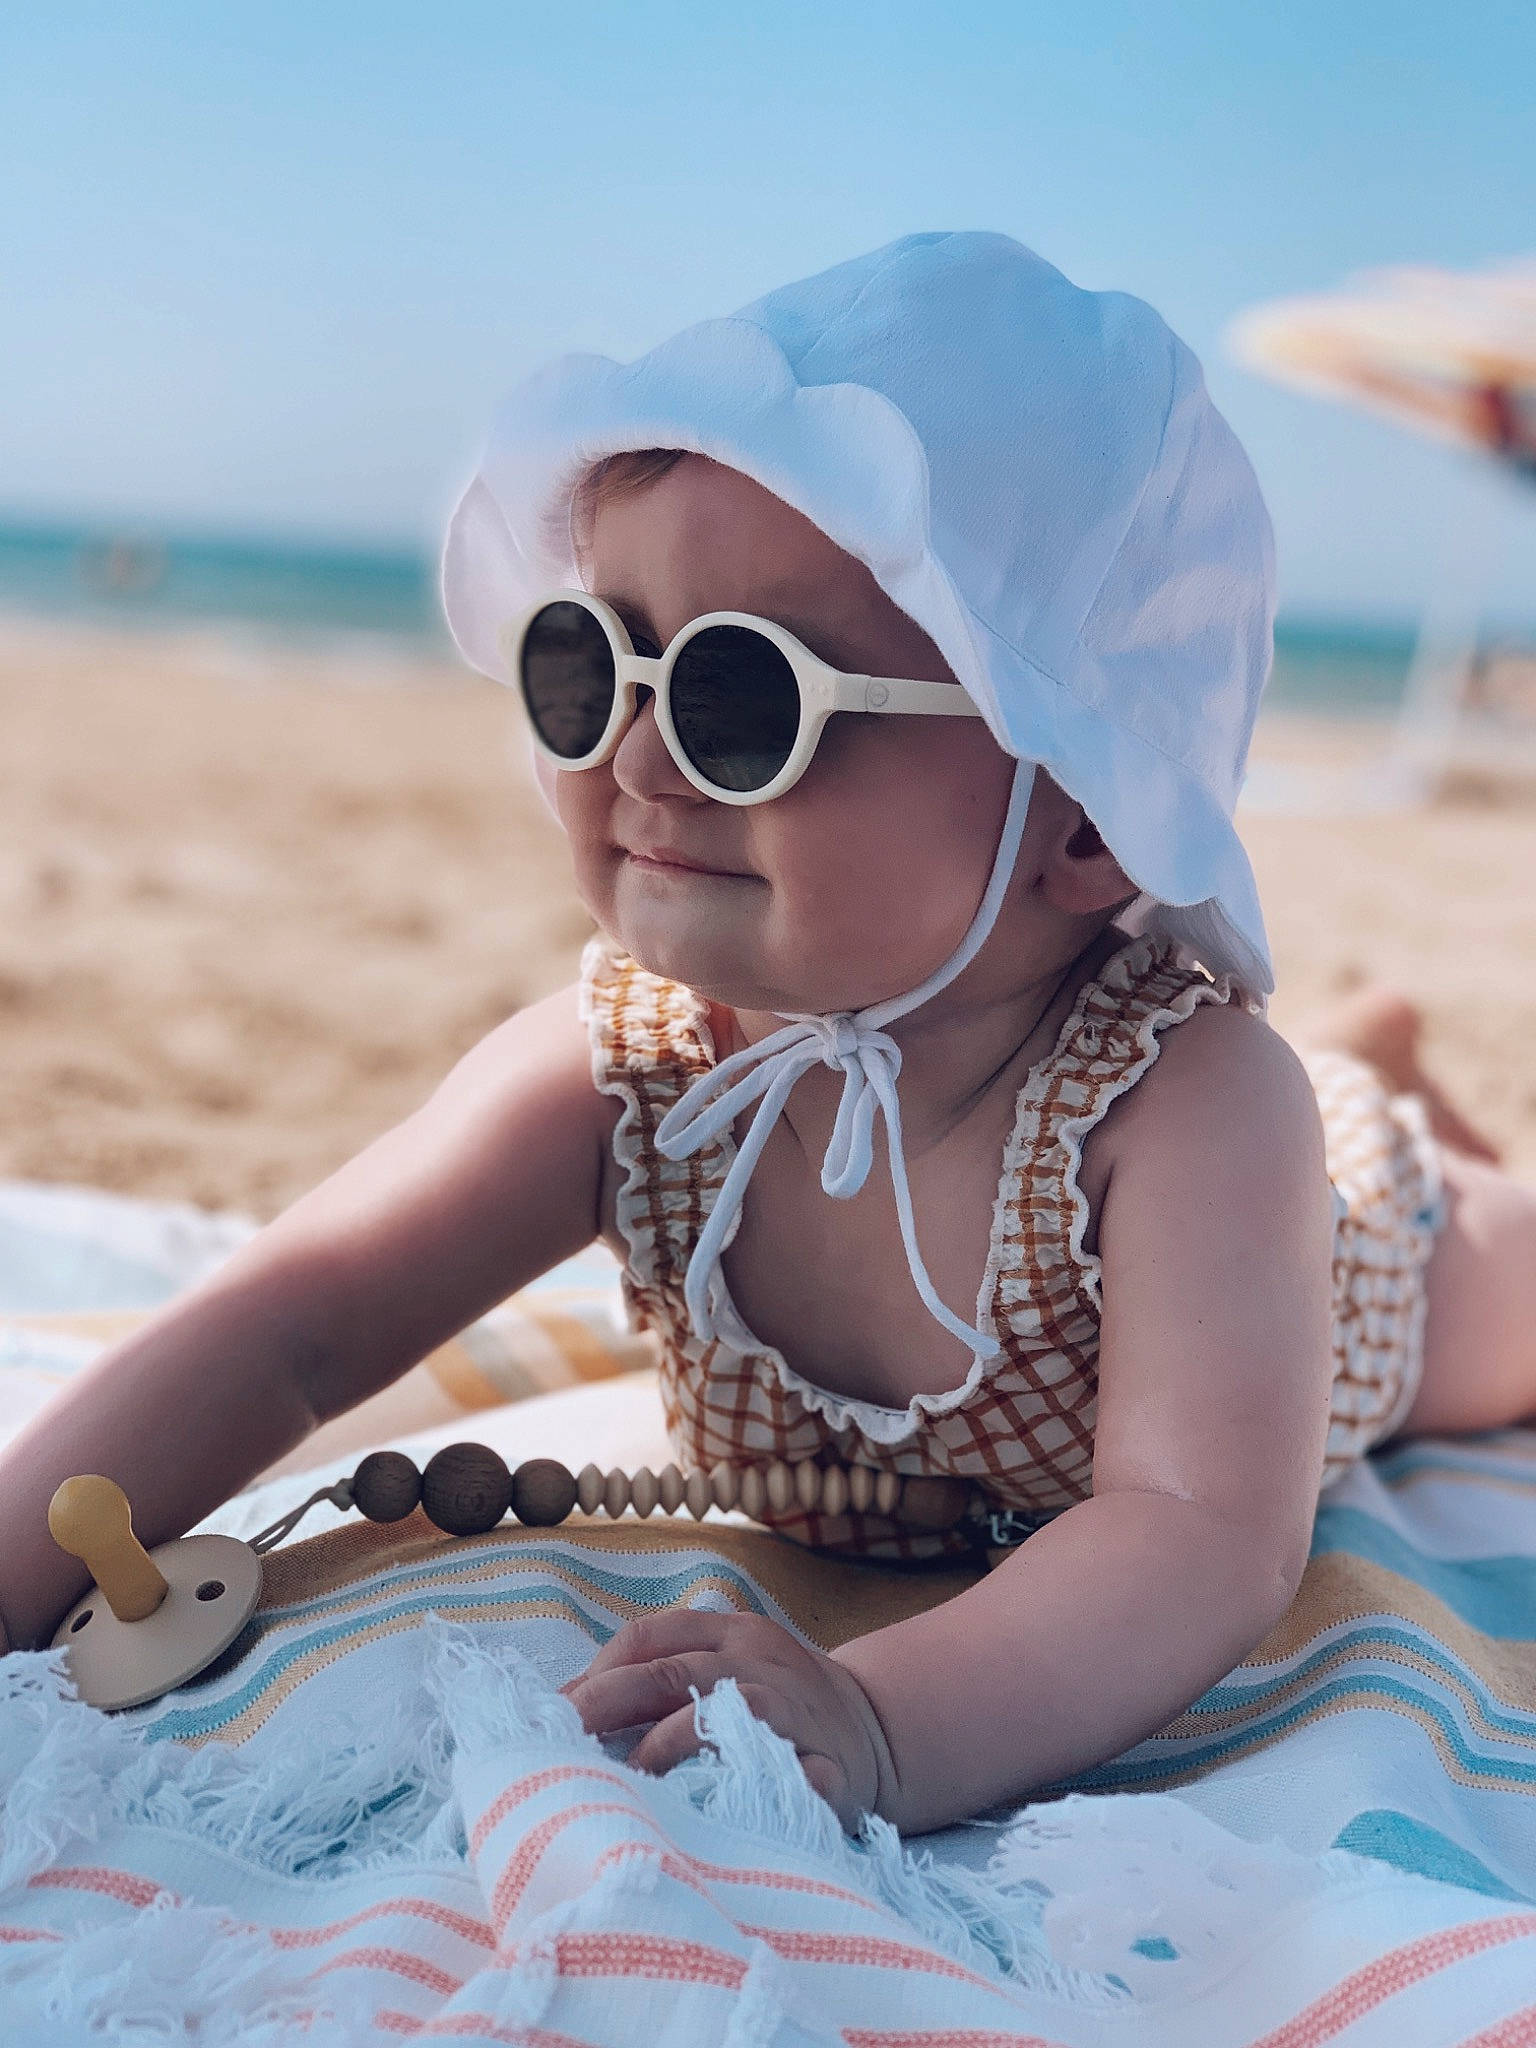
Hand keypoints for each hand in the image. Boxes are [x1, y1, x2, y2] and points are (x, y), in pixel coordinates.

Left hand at [562, 1609, 894, 1829]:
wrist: (878, 1730)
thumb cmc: (777, 1704)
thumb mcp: (726, 1669)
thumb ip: (665, 1680)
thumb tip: (571, 1709)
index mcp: (730, 1633)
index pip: (648, 1638)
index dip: (593, 1673)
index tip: (552, 1716)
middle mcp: (758, 1662)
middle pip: (668, 1674)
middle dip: (603, 1707)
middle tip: (557, 1749)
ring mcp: (794, 1711)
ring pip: (721, 1714)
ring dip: (663, 1748)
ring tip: (622, 1783)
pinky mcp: (828, 1767)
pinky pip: (787, 1774)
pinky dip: (747, 1787)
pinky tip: (706, 1813)